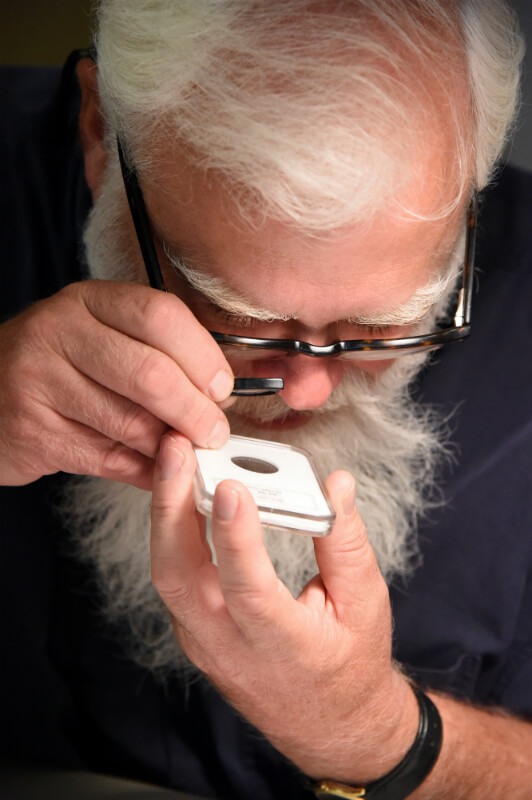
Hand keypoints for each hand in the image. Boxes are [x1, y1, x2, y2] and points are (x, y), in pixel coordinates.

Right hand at [0, 281, 232, 487]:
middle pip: (150, 373)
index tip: (221, 386)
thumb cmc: (56, 364)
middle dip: (194, 411)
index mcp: (87, 301)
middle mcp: (58, 333)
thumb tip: (217, 393)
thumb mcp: (97, 334)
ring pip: (130, 423)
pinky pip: (107, 459)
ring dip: (169, 446)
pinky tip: (157, 470)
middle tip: (214, 431)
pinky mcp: (33, 431)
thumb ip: (151, 351)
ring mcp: (39, 382)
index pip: (159, 315)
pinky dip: (143, 470)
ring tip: (186, 451)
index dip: (202, 355)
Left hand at [150, 432, 417, 783]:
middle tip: (177, 452)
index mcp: (281, 646)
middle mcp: (228, 647)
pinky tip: (180, 490)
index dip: (235, 537)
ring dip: (164, 512)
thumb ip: (346, 541)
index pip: (247, 589)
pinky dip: (170, 529)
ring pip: (166, 573)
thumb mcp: (365, 603)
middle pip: (179, 576)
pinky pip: (171, 574)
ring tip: (173, 459)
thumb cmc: (350, 662)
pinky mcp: (193, 629)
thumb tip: (335, 483)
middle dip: (171, 507)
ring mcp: (202, 641)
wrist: (329, 724)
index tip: (229, 487)